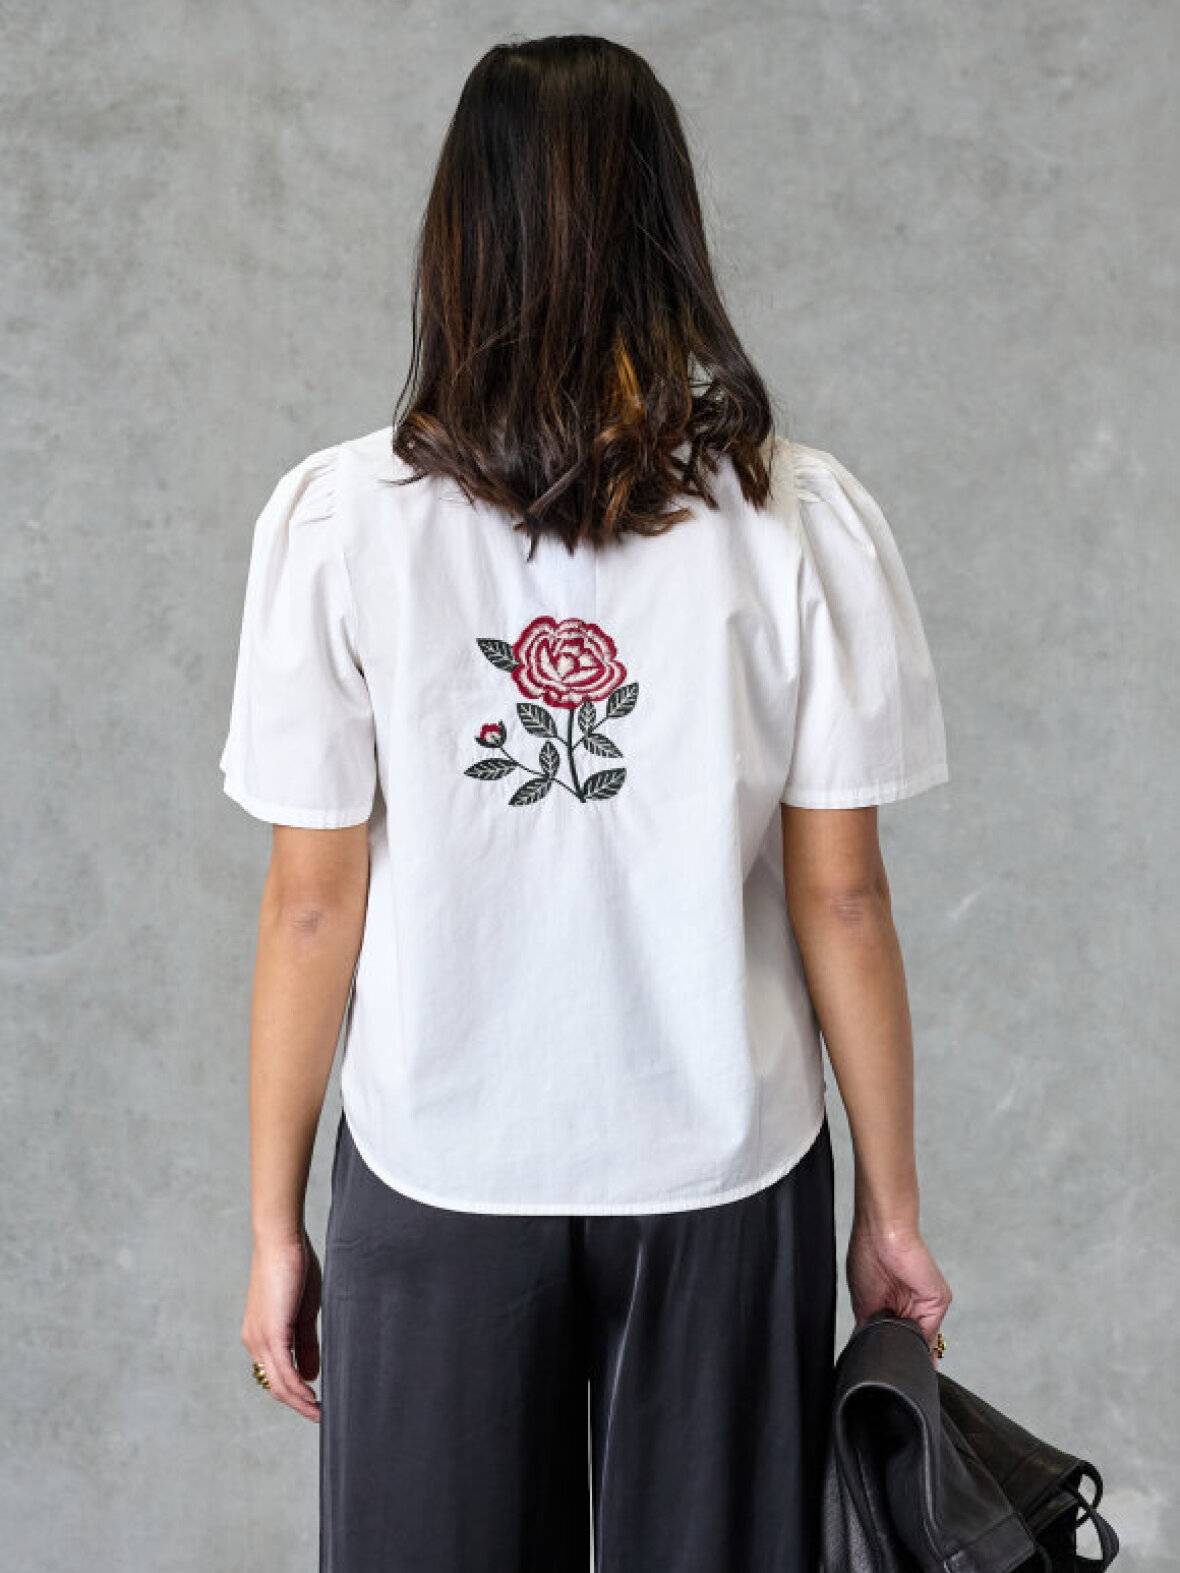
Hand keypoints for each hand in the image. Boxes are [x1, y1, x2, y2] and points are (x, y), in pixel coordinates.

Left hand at [240, 1228, 322, 1420]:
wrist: (281, 1241)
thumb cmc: (294, 1268)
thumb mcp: (303, 1312)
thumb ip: (305, 1343)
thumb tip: (310, 1375)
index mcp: (261, 1335)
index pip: (276, 1374)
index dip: (294, 1392)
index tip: (314, 1402)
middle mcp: (254, 1341)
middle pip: (274, 1385)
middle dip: (297, 1404)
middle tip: (319, 1415)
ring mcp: (260, 1338)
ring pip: (278, 1383)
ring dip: (299, 1401)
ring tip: (318, 1412)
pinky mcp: (270, 1332)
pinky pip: (284, 1370)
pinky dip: (298, 1387)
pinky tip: (312, 1396)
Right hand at [846, 1218, 951, 1366]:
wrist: (882, 1233)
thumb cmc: (868, 1257)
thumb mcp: (863, 1304)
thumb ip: (872, 1332)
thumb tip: (869, 1359)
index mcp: (890, 1309)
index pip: (894, 1341)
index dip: (889, 1356)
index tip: (883, 1373)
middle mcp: (910, 1308)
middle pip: (910, 1345)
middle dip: (901, 1359)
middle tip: (890, 1372)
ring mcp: (925, 1305)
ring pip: (922, 1344)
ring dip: (911, 1355)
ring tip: (895, 1357)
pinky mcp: (938, 1301)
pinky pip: (932, 1334)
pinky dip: (920, 1347)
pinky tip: (907, 1348)